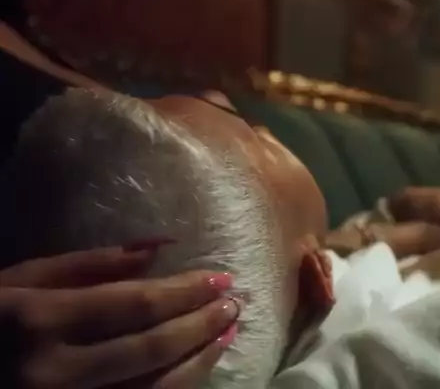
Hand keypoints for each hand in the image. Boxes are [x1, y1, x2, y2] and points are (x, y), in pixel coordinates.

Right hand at [0, 247, 237, 388]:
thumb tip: (161, 246)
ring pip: (153, 388)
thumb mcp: (24, 279)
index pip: (134, 304)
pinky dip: (177, 387)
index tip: (222, 279)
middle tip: (234, 305)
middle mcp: (53, 371)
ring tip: (227, 334)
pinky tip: (197, 367)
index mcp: (40, 320)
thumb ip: (91, 263)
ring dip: (199, 361)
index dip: (185, 292)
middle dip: (201, 324)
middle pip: (151, 347)